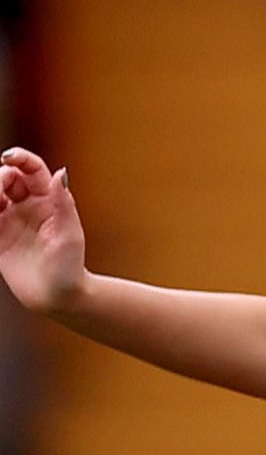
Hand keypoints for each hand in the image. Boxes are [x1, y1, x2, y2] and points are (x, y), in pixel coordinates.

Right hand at [0, 147, 89, 314]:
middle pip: (6, 177)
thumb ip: (63, 202)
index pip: (31, 170)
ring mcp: (9, 220)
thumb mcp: (69, 234)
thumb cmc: (70, 266)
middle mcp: (27, 206)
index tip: (8, 158)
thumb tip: (61, 172)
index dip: (20, 158)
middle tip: (0, 192)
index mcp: (47, 201)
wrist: (57, 296)